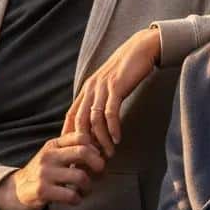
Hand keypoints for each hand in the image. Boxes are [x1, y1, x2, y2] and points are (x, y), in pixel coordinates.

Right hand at [0, 132, 104, 209]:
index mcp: (53, 144)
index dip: (95, 148)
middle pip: (83, 152)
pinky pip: (71, 195)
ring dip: (88, 187)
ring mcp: (44, 173)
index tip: (97, 159)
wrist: (15, 190)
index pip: (81, 137)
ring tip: (85, 190)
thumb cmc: (42, 173)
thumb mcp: (53, 155)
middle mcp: (49, 156)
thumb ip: (70, 148)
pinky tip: (74, 200)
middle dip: (98, 164)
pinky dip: (78, 199)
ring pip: (80, 176)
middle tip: (100, 174)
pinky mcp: (42, 191)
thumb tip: (99, 149)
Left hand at [63, 28, 160, 156]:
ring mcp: (102, 87)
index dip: (69, 135)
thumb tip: (97, 123)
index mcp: (86, 89)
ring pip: (95, 119)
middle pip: (79, 121)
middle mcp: (90, 88)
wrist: (139, 49)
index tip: (73, 153)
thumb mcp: (107, 86)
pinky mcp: (116, 87)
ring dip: (101, 139)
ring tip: (108, 154)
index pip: (71, 116)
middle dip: (85, 143)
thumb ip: (99, 101)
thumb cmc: (125, 70)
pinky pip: (111, 111)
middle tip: (91, 159)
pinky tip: (117, 139)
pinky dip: (113, 128)